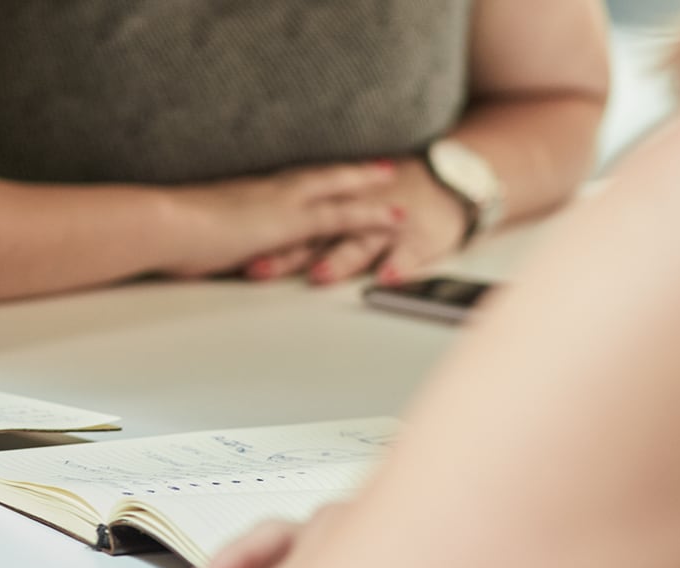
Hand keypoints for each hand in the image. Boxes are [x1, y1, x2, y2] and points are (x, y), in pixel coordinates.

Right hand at [158, 163, 402, 278]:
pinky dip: (371, 215)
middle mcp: (266, 191)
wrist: (164, 225)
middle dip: (347, 171)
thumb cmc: (166, 231)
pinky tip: (395, 218)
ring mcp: (282, 203)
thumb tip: (201, 242)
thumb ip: (207, 233)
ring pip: (337, 190)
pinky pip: (342, 216)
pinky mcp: (292, 222)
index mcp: (243, 192)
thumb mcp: (190, 229)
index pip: (285, 181)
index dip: (311, 175)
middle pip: (317, 176)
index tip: (328, 170)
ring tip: (397, 182)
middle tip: (377, 165)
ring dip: (368, 186)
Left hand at [241, 158, 470, 285]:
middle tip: (259, 268)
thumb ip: (305, 216)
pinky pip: (407, 255)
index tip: (230, 247)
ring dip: (337, 260)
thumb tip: (257, 236)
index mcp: (331, 203)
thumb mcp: (343, 198)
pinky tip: (386, 279)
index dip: (259, 234)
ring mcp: (387, 226)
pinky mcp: (419, 239)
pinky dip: (397, 266)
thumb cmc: (390, 193)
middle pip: (313, 236)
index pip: (290, 221)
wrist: (449, 177)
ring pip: (356, 243)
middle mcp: (355, 214)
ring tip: (319, 276)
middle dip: (286, 253)